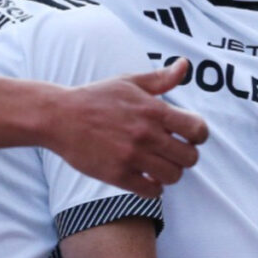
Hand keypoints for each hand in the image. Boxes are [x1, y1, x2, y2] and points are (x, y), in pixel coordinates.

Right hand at [49, 59, 206, 197]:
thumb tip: (185, 65)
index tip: (187, 136)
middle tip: (171, 153)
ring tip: (157, 166)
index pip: (197, 130)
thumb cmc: (95, 98)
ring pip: (173, 177)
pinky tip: (145, 178)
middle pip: (189, 158)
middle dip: (185, 156)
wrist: (59, 117)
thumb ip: (160, 79)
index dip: (198, 135)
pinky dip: (153, 188)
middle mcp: (146, 134)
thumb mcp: (128, 82)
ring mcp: (132, 156)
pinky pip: (151, 191)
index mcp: (153, 110)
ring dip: (169, 173)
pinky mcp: (118, 175)